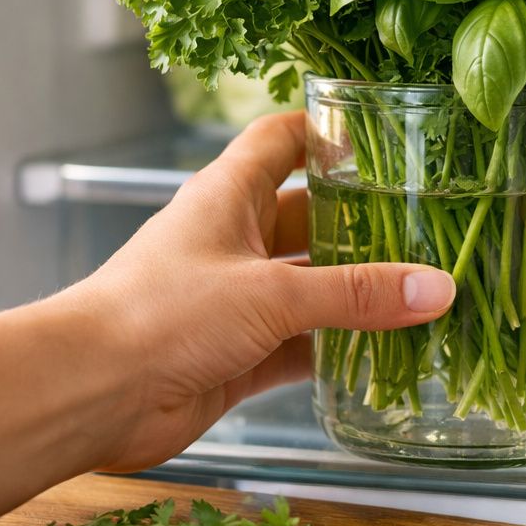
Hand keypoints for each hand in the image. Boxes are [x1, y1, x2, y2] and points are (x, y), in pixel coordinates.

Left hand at [0, 111, 456, 525]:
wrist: (89, 393)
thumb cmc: (161, 314)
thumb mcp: (271, 293)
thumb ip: (356, 294)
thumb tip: (435, 287)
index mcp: (230, 195)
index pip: (284, 139)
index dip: (331, 131)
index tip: (390, 138)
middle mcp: (234, 240)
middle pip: (311, 218)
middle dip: (365, 225)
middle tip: (430, 228)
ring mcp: (235, 299)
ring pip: (312, 287)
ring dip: (358, 294)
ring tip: (424, 293)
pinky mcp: (238, 353)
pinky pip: (302, 345)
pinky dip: (340, 351)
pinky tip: (385, 356)